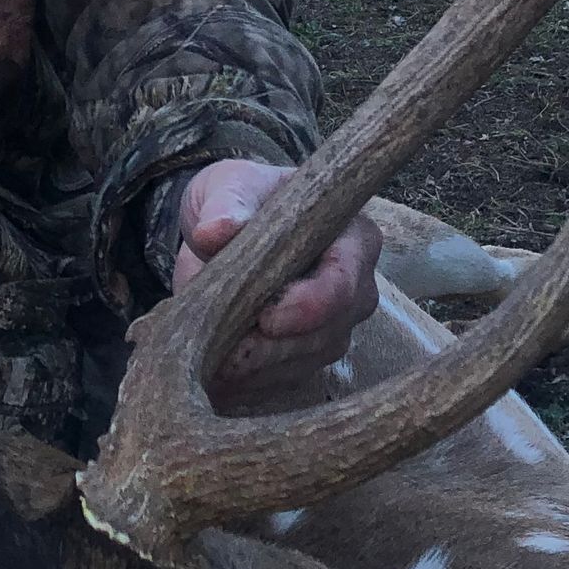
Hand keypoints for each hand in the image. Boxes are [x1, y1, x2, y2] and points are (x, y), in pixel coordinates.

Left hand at [172, 157, 380, 410]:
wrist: (226, 227)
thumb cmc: (241, 198)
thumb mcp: (230, 186)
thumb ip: (227, 205)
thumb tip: (214, 232)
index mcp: (353, 237)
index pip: (343, 281)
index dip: (308, 305)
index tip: (265, 318)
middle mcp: (357, 289)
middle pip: (328, 332)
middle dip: (276, 348)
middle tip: (226, 354)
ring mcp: (336, 327)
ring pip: (306, 362)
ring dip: (259, 370)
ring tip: (212, 366)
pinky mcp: (309, 356)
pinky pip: (285, 380)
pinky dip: (249, 382)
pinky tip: (215, 378)